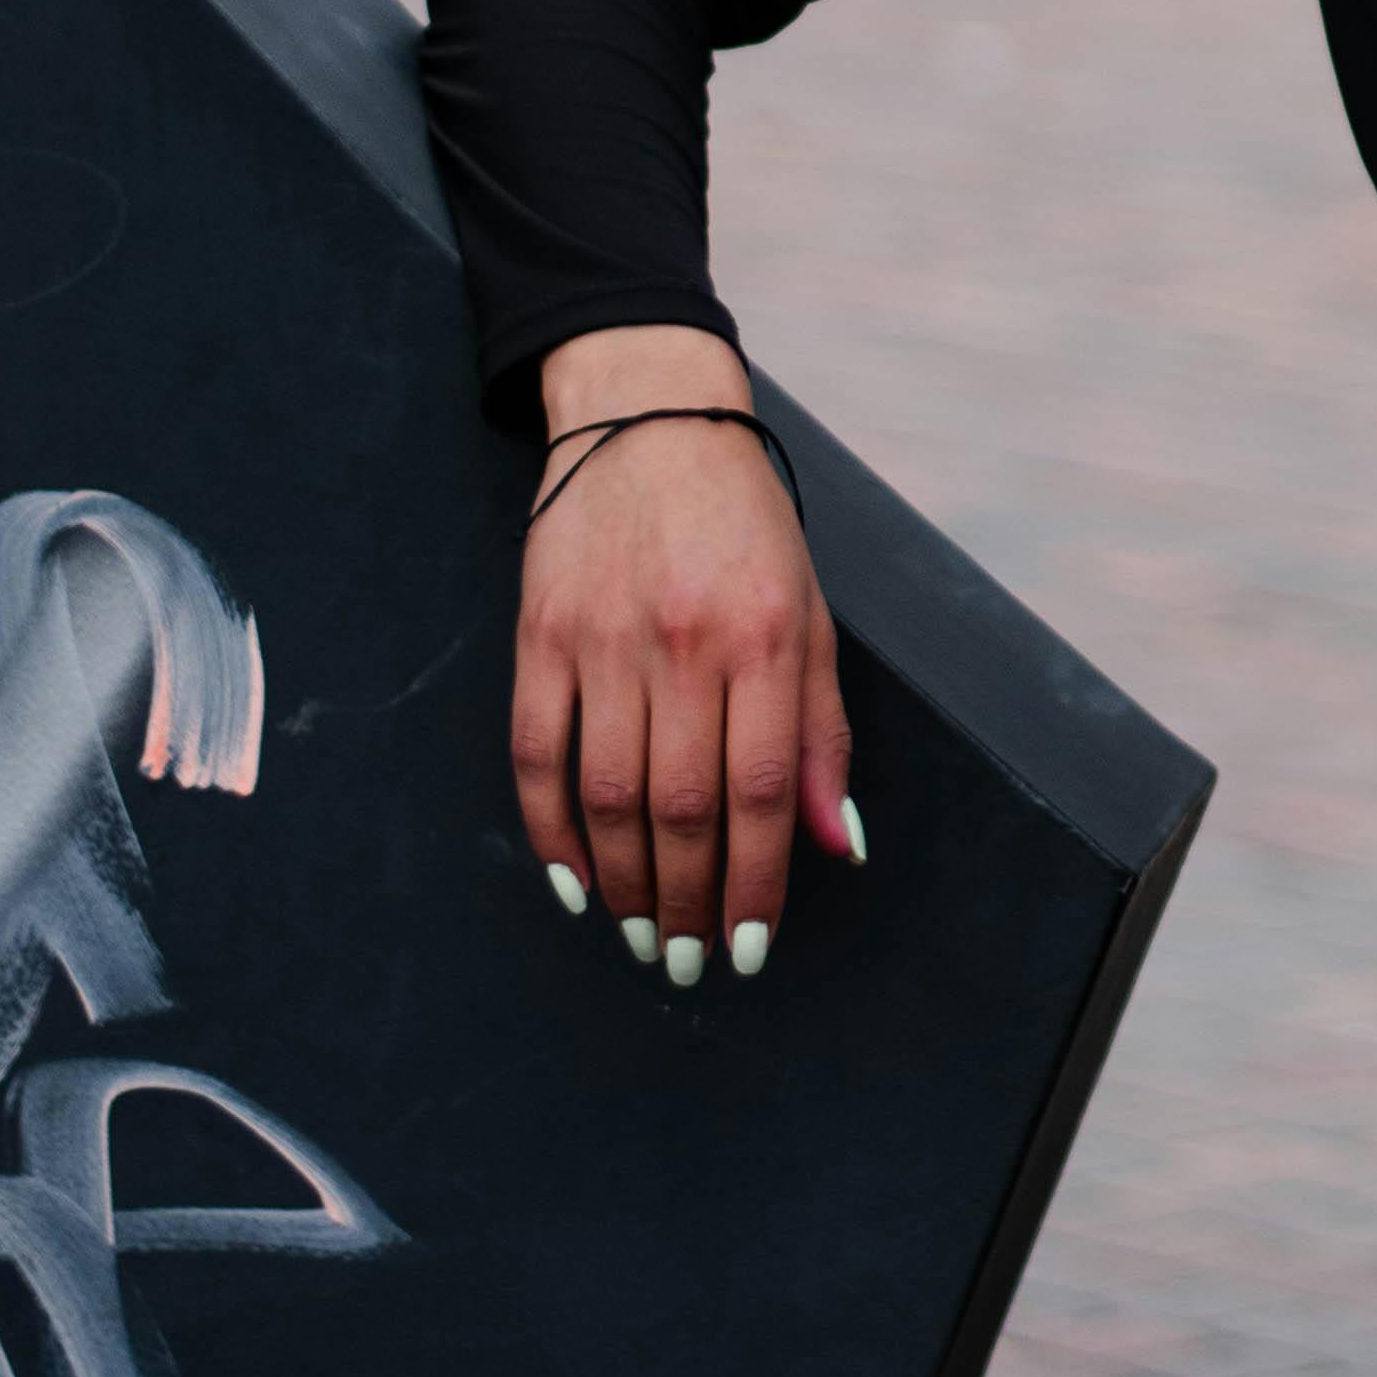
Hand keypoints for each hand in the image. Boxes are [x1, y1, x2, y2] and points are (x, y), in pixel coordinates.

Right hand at [512, 331, 855, 982]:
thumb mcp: (810, 611)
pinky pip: (538, 755)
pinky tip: (575, 881)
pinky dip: (553, 831)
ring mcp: (605, 639)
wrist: (649, 415)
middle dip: (690, 905)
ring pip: (609, 797)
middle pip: (681, 810)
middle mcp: (686, 642)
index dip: (758, 883)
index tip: (753, 947)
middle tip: (692, 960)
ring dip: (625, 885)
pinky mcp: (541, 635)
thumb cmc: (744, 524)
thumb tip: (839, 844)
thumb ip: (821, 732)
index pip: (763, 791)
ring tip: (642, 935)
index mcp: (767, 636)